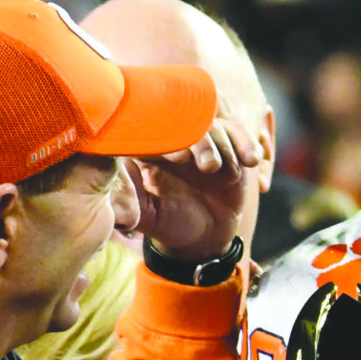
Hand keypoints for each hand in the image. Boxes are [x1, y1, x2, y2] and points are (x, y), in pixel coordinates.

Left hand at [132, 114, 268, 262]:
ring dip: (221, 148)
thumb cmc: (166, 223)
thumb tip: (110, 197)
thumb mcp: (142, 215)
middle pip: (187, 121)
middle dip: (197, 140)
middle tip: (205, 166)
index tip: (176, 158)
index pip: (153, 128)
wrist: (201, 238)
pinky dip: (246, 144)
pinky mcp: (229, 147)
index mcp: (149, 146)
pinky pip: (239, 133)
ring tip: (221, 173)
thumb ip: (125, 203)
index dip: (166, 138)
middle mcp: (176, 137)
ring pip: (214, 127)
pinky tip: (251, 161)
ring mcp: (203, 141)